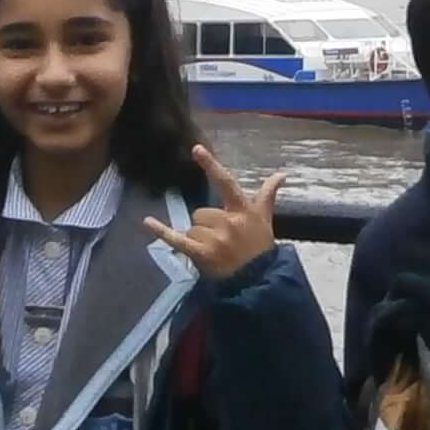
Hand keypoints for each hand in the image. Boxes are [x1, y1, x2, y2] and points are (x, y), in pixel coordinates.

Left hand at [145, 148, 283, 274]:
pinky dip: (162, 231)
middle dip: (206, 225)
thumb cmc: (259, 247)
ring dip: (198, 238)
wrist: (258, 280)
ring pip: (192, 227)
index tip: (196, 149)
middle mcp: (228, 221)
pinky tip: (147, 221)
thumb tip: (282, 174)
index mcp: (242, 210)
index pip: (226, 183)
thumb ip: (268, 194)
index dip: (211, 166)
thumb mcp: (265, 219)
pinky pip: (177, 239)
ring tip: (214, 251)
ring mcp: (214, 239)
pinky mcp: (202, 254)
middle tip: (221, 241)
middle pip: (201, 212)